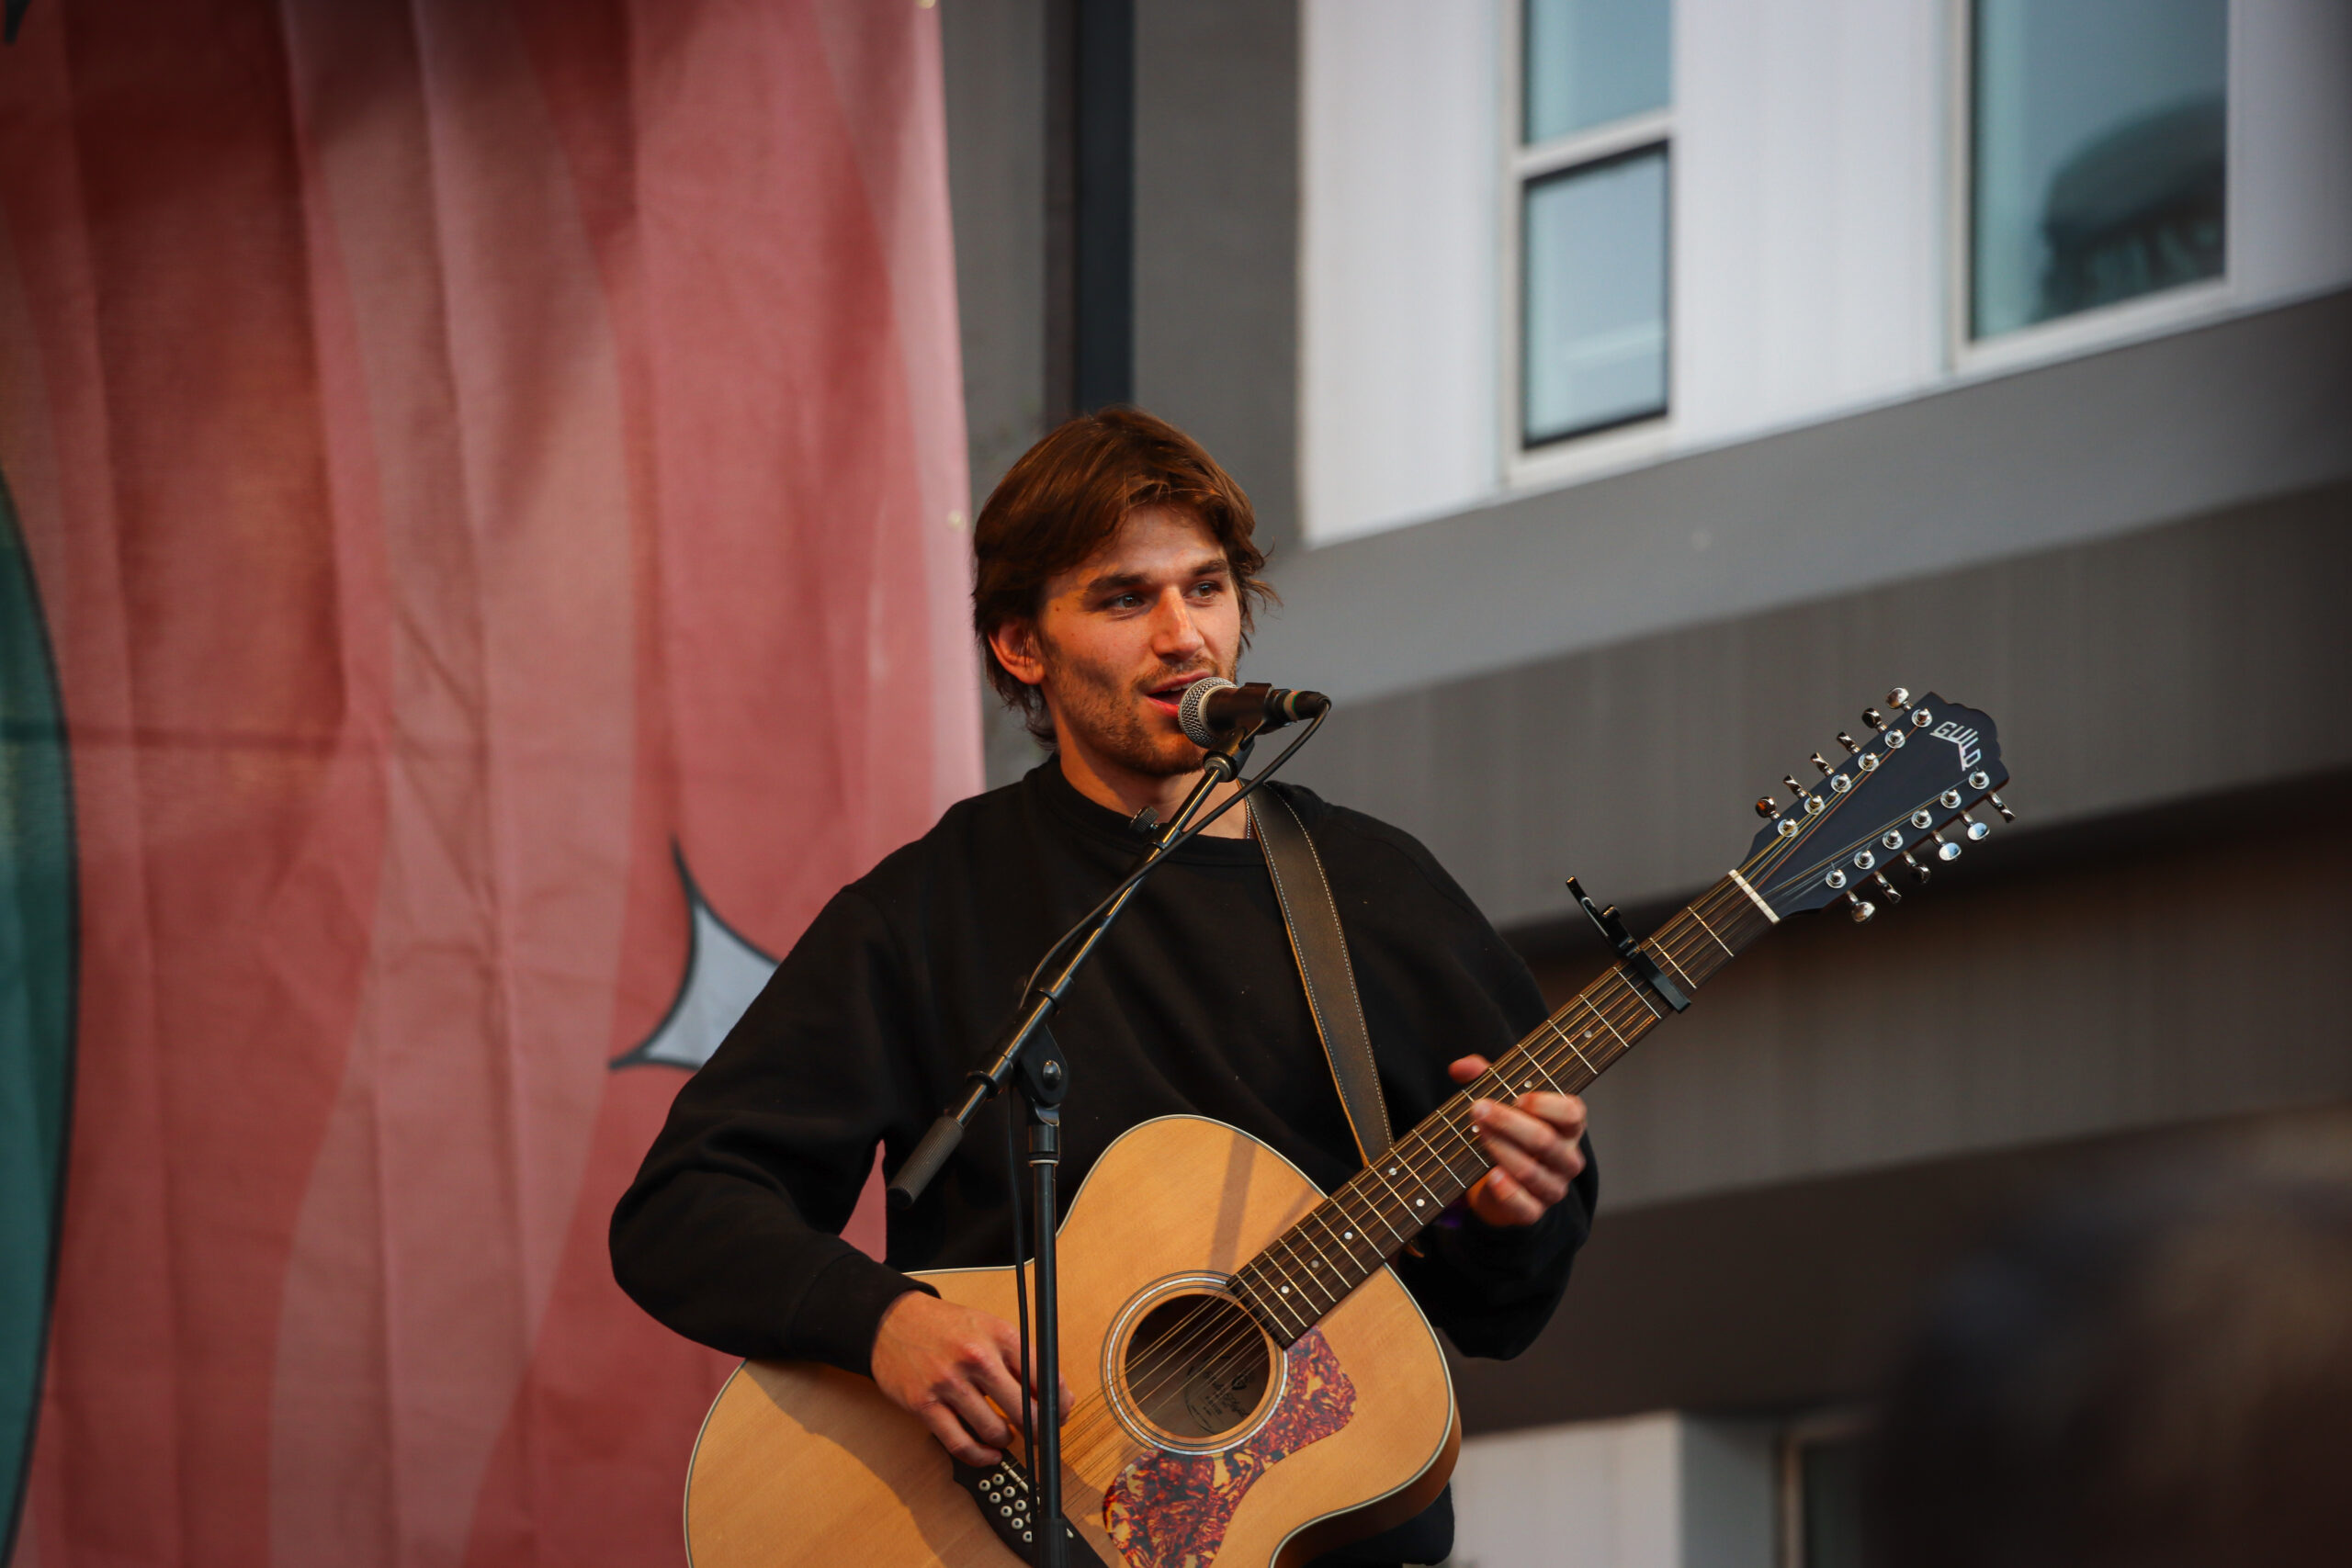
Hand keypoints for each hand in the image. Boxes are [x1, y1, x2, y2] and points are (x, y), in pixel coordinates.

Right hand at [869, 1292, 1072, 1464]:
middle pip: (1024, 1410)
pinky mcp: (924, 1404)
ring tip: (1005, 1435)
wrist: (892, 1321)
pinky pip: (960, 1443)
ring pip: (994, 1430)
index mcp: (999, 1335)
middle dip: (1038, 1430)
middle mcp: (976, 1357)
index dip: (1059, 1403)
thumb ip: (1019, 1358)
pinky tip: (988, 1454)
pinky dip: (980, 1456)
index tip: (1060, 1414)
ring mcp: (948, 1382)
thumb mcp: (989, 1327)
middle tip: (1038, 1435)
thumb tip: (1052, 1395)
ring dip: (1006, 1440)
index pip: (1044, 1378)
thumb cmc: (945, 1327)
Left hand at [1448, 1054, 1588, 1226]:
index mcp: (1569, 1126)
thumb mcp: (1501, 1099)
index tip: (1517, 1097)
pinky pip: (1527, 1206)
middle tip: (1478, 1109)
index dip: (1546, 1105)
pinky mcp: (1535, 1211)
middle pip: (1545, 1141)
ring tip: (1477, 1134)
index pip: (1573, 1113)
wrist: (1497, 1180)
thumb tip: (1460, 1067)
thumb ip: (1485, 1077)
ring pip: (1532, 1172)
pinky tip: (1492, 1175)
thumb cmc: (1508, 1131)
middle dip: (1508, 1123)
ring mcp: (1554, 1187)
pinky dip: (1509, 1192)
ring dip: (1501, 1150)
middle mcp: (1567, 1157)